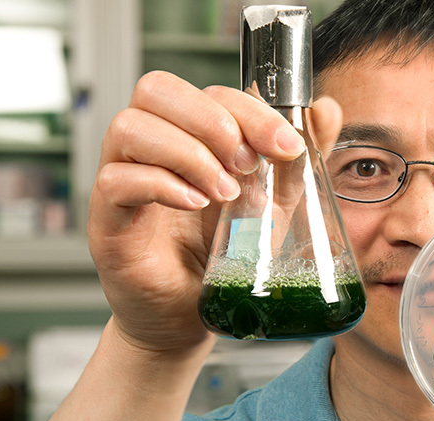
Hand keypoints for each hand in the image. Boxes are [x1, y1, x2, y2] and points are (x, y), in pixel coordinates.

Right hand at [88, 70, 341, 353]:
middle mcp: (149, 149)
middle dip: (214, 121)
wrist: (189, 318)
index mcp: (188, 135)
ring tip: (223, 193)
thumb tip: (327, 110)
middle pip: (157, 90)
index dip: (249, 109)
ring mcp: (122, 180)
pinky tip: (195, 204)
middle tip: (246, 165)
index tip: (284, 144)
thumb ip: (296, 161)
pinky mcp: (106, 220)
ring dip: (188, 154)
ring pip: (130, 127)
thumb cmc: (223, 259)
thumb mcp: (273, 204)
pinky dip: (162, 186)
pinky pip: (115, 181)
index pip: (207, 91)